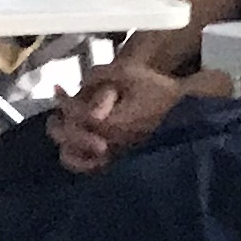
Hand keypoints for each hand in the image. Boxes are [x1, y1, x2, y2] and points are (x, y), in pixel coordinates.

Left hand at [50, 62, 186, 172]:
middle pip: (68, 138)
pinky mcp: (120, 160)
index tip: (58, 88)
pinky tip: (80, 146)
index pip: (74, 115)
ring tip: (64, 127)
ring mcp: (113, 154)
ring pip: (74, 158)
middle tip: (56, 110)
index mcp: (107, 123)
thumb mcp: (129, 73)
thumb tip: (80, 80)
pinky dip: (81, 158)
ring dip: (66, 141)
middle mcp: (107, 143)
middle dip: (58, 122)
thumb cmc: (159, 91)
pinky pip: (91, 167)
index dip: (63, 100)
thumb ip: (100, 74)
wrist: (185, 112)